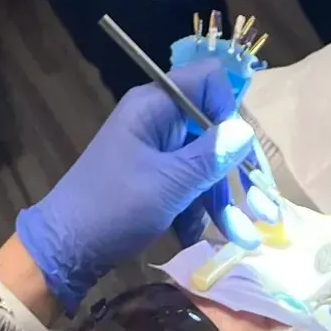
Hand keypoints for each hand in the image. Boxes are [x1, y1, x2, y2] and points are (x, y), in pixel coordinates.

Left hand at [15, 61, 264, 313]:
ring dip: (222, 200)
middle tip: (265, 210)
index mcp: (155, 105)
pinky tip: (203, 239)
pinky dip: (197, 210)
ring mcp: (153, 151)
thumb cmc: (113, 207)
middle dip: (237, 171)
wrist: (65, 249)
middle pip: (211, 129)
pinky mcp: (150, 180)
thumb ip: (209, 157)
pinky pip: (186, 185)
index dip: (229, 111)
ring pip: (201, 164)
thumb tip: (246, 128)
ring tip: (245, 238)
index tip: (240, 151)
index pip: (207, 81)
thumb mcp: (168, 184)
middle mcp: (156, 120)